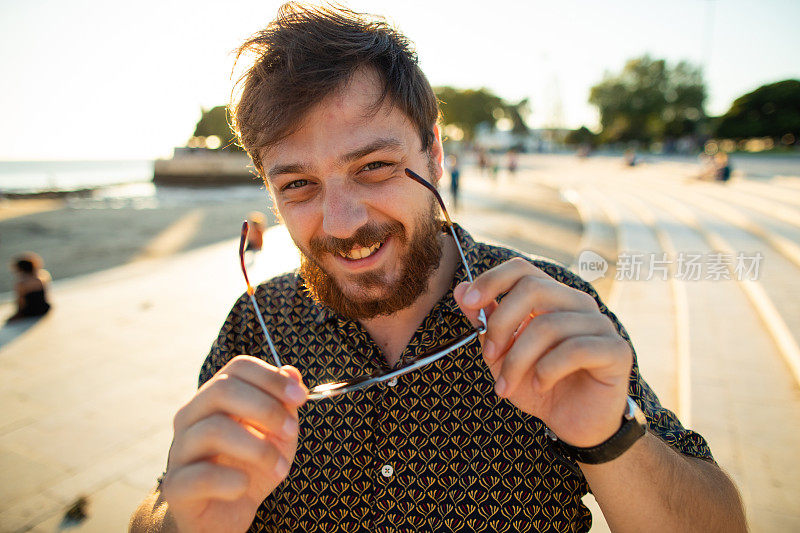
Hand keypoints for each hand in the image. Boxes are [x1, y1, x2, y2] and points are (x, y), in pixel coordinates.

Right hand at [159, 355, 306, 532]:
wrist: (224, 515)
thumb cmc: (250, 468)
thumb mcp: (276, 435)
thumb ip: (282, 404)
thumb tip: (291, 372)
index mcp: (214, 398)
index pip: (238, 367)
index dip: (272, 378)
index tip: (301, 398)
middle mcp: (191, 417)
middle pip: (222, 389)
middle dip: (266, 409)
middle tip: (291, 433)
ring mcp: (179, 449)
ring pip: (214, 429)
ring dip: (259, 449)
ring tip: (280, 470)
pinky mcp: (176, 486)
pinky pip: (203, 475)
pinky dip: (233, 481)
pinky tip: (245, 487)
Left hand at [454, 257, 632, 447]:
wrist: (574, 425)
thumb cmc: (540, 386)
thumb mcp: (502, 355)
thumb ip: (485, 321)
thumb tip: (460, 289)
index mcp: (552, 298)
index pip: (522, 269)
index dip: (492, 280)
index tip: (468, 302)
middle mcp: (578, 304)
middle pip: (532, 288)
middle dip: (501, 323)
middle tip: (488, 356)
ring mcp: (600, 324)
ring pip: (547, 325)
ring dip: (517, 360)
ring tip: (506, 386)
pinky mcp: (616, 350)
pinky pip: (573, 350)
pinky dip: (546, 370)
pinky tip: (540, 385)